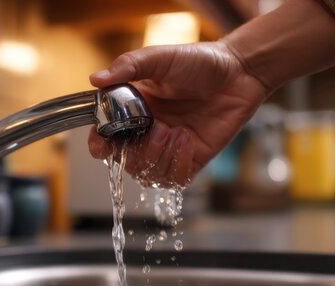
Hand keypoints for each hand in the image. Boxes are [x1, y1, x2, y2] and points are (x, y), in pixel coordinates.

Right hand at [88, 42, 267, 186]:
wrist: (239, 71)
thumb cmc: (199, 61)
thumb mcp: (160, 58)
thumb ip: (128, 66)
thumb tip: (95, 79)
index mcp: (134, 111)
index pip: (107, 136)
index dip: (100, 146)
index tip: (101, 148)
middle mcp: (149, 132)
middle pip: (126, 161)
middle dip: (136, 152)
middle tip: (157, 128)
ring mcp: (170, 148)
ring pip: (148, 174)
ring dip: (159, 156)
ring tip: (176, 131)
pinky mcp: (192, 159)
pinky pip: (175, 179)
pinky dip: (178, 164)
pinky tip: (188, 141)